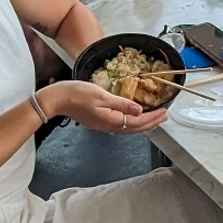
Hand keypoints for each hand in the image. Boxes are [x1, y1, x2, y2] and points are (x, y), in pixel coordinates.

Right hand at [44, 80, 167, 133]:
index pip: (138, 121)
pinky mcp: (99, 121)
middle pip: (135, 128)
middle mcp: (109, 126)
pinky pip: (120, 125)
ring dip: (143, 124)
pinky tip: (133, 118)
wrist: (58, 99)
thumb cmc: (77, 94)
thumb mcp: (102, 95)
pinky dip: (132, 122)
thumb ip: (122, 103)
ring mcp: (103, 125)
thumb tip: (139, 110)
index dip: (153, 117)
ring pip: (128, 128)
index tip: (164, 112)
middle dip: (151, 122)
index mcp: (111, 120)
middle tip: (164, 117)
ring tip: (154, 119)